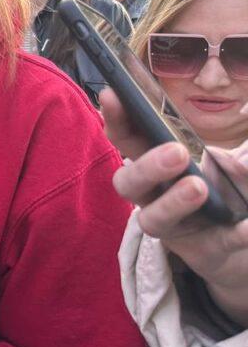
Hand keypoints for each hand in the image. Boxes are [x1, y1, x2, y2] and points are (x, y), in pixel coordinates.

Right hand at [103, 89, 247, 311]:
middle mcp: (153, 194)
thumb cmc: (225, 188)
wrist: (244, 234)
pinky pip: (211, 244)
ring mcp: (172, 225)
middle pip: (128, 183)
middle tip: (177, 153)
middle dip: (147, 167)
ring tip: (198, 188)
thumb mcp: (231, 164)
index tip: (112, 95)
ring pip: (152, 220)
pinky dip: (230, 234)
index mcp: (155, 164)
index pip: (127, 140)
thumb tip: (222, 162)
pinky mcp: (199, 251)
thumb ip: (229, 160)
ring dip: (173, 203)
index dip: (116, 120)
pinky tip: (245, 227)